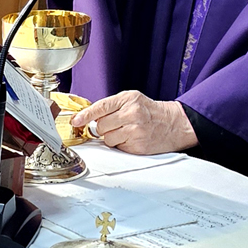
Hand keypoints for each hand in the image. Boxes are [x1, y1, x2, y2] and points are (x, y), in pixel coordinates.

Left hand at [73, 91, 196, 154]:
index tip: (76, 120)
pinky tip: (130, 138)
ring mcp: (135, 131)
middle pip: (100, 126)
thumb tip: (89, 117)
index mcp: (128, 99)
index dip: (85, 115)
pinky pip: (117, 147)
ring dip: (111, 137)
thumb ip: (111, 106)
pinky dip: (120, 144)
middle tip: (114, 125)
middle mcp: (132, 114)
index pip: (101, 107)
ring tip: (124, 132)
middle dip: (102, 128)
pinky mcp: (137, 146)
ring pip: (107, 139)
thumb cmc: (149, 111)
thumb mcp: (132, 100)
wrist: (172, 124)